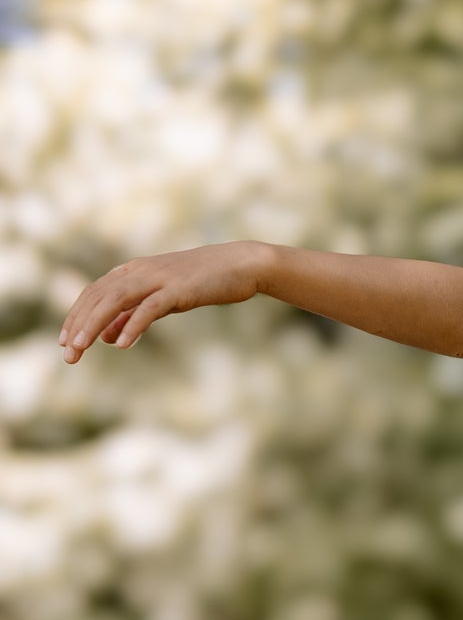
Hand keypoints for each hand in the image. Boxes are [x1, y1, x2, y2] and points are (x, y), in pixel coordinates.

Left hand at [58, 240, 266, 363]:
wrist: (240, 265)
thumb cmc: (202, 282)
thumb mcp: (161, 299)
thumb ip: (133, 314)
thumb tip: (106, 337)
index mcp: (132, 271)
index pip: (93, 293)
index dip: (75, 317)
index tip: (65, 342)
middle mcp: (139, 271)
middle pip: (98, 297)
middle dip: (79, 326)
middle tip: (68, 355)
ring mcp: (158, 278)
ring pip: (115, 301)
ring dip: (94, 326)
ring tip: (81, 349)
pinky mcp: (178, 289)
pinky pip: (150, 308)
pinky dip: (133, 325)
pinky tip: (123, 345)